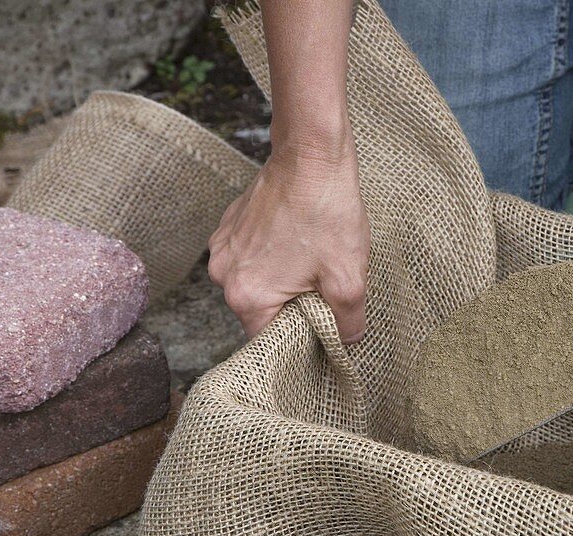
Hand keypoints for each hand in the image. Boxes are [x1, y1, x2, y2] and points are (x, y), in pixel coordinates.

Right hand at [208, 142, 370, 343]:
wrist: (311, 156)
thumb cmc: (327, 214)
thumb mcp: (348, 279)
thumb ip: (348, 323)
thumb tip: (347, 342)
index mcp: (246, 294)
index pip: (269, 341)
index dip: (298, 341)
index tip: (320, 331)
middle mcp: (224, 274)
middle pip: (262, 312)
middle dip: (294, 309)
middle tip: (324, 291)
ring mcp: (223, 248)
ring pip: (258, 283)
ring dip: (285, 282)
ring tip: (314, 261)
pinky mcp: (230, 226)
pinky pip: (253, 258)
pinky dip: (275, 258)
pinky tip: (301, 241)